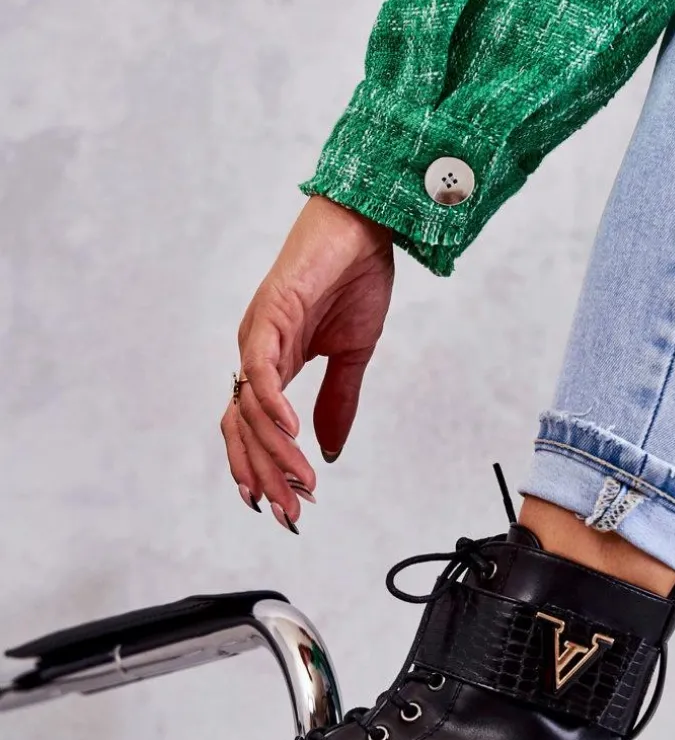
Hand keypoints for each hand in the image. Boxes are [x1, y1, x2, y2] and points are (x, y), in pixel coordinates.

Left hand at [221, 195, 394, 531]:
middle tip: (289, 515)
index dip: (263, 469)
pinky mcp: (271, 314)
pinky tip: (293, 437)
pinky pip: (261, 372)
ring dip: (277, 454)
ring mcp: (258, 334)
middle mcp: (256, 353)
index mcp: (272, 364)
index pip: (253, 429)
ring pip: (251, 409)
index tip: (287, 506)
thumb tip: (332, 450)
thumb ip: (338, 402)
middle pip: (243, 429)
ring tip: (302, 484)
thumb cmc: (355, 278)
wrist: (366, 225)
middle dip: (265, 476)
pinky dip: (273, 408)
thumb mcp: (352, 355)